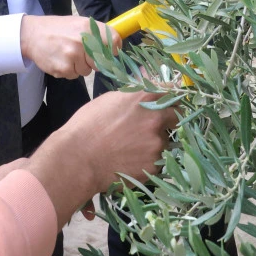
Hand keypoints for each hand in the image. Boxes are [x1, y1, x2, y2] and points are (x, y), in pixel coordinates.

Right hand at [20, 15, 120, 78]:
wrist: (31, 35)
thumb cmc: (58, 29)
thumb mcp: (78, 23)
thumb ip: (95, 33)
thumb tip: (114, 47)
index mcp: (88, 27)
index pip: (114, 40)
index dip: (114, 49)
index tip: (110, 52)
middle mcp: (83, 42)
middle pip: (102, 61)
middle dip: (94, 61)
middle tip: (82, 54)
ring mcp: (73, 56)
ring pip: (87, 71)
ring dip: (80, 66)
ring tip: (67, 55)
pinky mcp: (63, 68)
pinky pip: (74, 75)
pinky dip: (69, 71)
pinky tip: (60, 60)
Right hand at [26, 90, 177, 227]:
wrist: (78, 158)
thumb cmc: (87, 125)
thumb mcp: (109, 100)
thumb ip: (132, 96)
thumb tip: (142, 91)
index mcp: (144, 97)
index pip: (171, 91)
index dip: (170, 98)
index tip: (167, 103)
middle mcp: (156, 118)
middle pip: (176, 117)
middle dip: (168, 121)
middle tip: (151, 128)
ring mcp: (157, 143)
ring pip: (165, 142)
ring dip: (154, 144)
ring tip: (132, 149)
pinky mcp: (155, 165)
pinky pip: (157, 162)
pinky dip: (147, 161)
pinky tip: (129, 162)